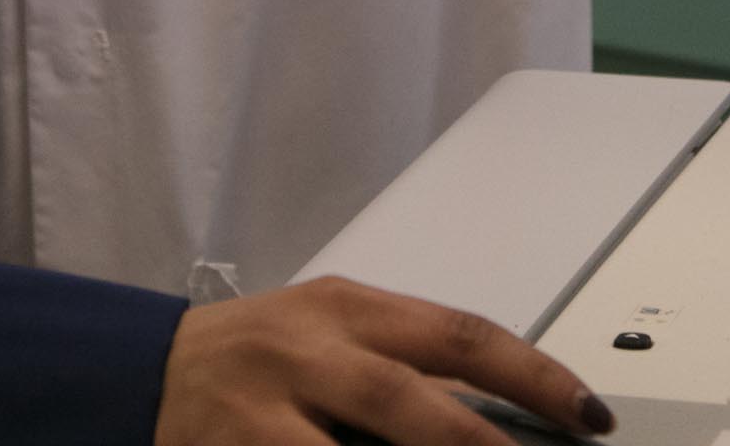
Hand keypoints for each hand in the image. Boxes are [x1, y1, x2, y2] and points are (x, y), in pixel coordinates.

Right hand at [153, 276, 609, 445]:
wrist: (142, 375)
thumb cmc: (255, 359)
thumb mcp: (330, 338)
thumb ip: (402, 366)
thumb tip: (501, 419)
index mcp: (347, 309)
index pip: (460, 336)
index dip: (533, 377)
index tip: (588, 415)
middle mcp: (306, 352)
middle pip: (408, 402)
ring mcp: (262, 413)